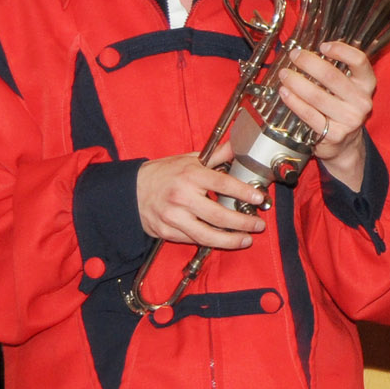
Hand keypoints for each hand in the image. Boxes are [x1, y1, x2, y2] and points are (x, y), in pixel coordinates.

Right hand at [136, 144, 265, 250]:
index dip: (244, 192)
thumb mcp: (189, 160)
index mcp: (190, 175)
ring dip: (231, 240)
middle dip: (243, 222)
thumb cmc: (163, 174)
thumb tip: (237, 146)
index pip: (223, 184)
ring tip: (246, 239)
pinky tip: (224, 240)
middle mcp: (182, 197)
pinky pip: (193, 240)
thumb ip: (216, 156)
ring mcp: (174, 217)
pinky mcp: (167, 232)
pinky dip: (211, 242)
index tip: (259, 198)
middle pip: (219, 215)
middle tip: (258, 224)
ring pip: (207, 235)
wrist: (130, 190)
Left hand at [279, 41, 374, 188]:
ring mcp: (349, 119)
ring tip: (284, 74)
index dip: (340, 50)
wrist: (346, 144)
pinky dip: (294, 102)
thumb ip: (336, 69)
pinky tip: (285, 93)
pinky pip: (309, 114)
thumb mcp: (348, 88)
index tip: (322, 46)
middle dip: (308, 62)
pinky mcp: (335, 134)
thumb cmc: (342, 108)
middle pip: (332, 76)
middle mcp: (361, 101)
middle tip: (294, 56)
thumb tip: (308, 51)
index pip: (359, 61)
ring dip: (296, 82)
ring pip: (317, 96)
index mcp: (367, 84)